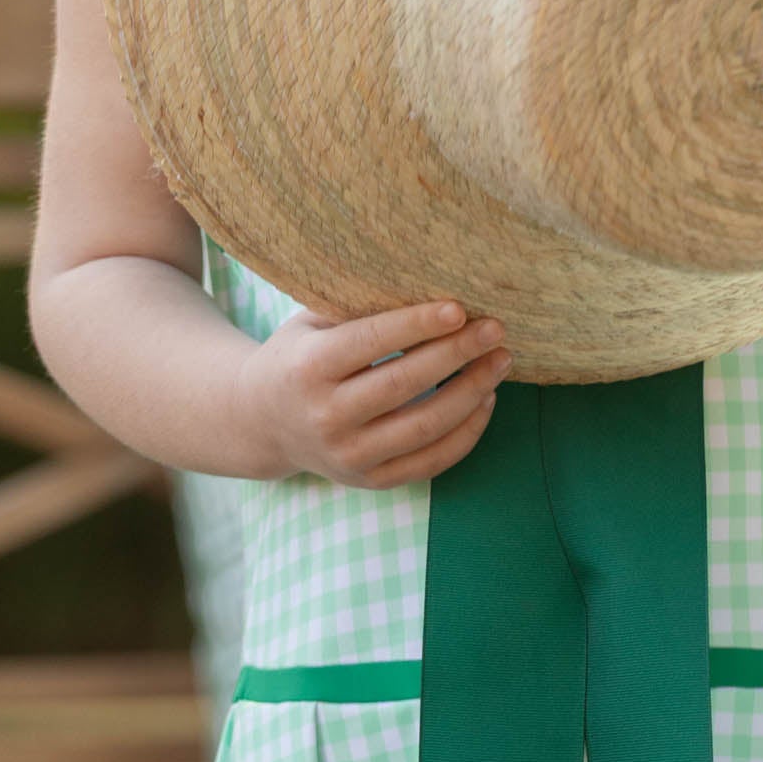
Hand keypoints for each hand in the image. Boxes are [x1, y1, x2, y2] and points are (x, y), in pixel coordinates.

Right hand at [235, 299, 512, 487]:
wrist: (262, 423)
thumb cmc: (298, 358)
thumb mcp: (310, 324)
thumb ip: (358, 308)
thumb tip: (429, 279)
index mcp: (307, 370)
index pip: (372, 343)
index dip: (419, 325)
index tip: (460, 308)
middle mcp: (326, 417)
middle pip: (405, 384)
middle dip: (457, 354)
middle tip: (494, 329)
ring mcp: (349, 455)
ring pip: (425, 427)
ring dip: (472, 392)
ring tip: (500, 361)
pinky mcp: (370, 481)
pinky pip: (431, 461)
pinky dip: (466, 432)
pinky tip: (485, 399)